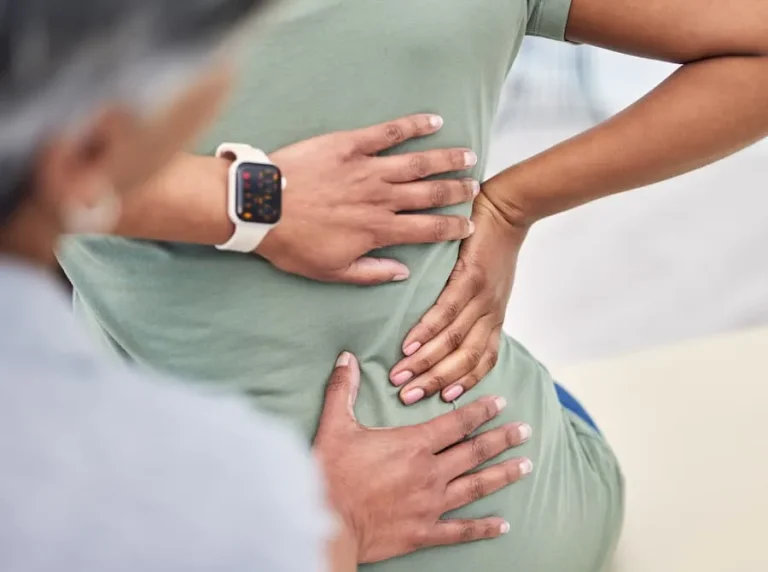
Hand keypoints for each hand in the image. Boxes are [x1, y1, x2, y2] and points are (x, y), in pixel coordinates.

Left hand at [257, 114, 479, 284]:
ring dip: (446, 159)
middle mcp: (381, 198)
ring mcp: (367, 168)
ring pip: (418, 163)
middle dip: (457, 190)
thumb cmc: (292, 243)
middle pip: (431, 193)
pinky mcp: (350, 145)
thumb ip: (370, 273)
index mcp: (378, 229)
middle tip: (475, 187)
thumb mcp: (330, 271)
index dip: (453, 227)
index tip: (470, 225)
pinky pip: (388, 133)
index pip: (427, 229)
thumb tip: (402, 272)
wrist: (261, 208)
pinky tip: (433, 120)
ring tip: (467, 156)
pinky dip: (413, 125)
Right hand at [314, 352, 532, 563]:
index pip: (456, 423)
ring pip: (476, 487)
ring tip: (526, 466)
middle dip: (503, 439)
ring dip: (503, 475)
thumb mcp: (335, 426)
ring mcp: (430, 505)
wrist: (326, 523)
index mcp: (412, 445)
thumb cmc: (331, 474)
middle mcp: (429, 473)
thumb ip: (343, 390)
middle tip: (526, 431)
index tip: (501, 402)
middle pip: (475, 452)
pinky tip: (503, 525)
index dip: (480, 411)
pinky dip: (483, 528)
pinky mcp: (424, 533)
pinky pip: (461, 530)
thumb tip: (347, 358)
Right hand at [388, 187, 526, 404]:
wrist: (509, 209)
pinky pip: (447, 311)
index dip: (463, 383)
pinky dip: (427, 331)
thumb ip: (473, 308)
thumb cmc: (493, 246)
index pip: (482, 361)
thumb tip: (447, 328)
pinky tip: (409, 344)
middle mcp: (490, 312)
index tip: (440, 400)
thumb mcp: (489, 285)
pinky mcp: (470, 276)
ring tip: (401, 376)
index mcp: (494, 317)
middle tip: (408, 398)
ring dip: (426, 363)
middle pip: (465, 360)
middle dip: (435, 382)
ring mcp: (482, 296)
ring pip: (454, 341)